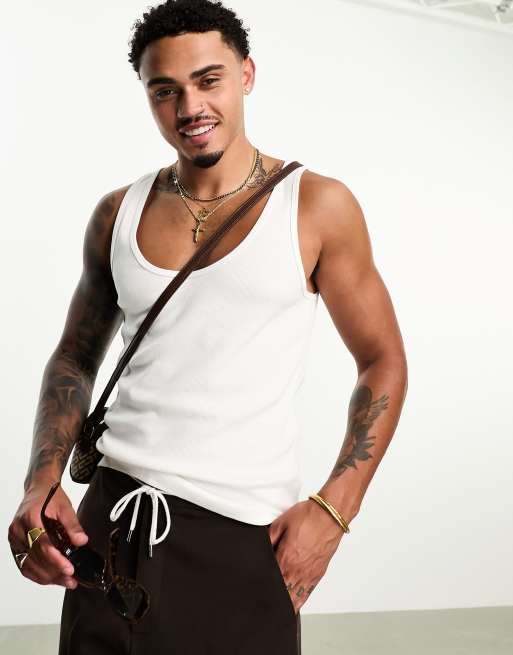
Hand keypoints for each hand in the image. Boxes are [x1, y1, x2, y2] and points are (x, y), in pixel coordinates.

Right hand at [8, 480, 88, 588]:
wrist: (38, 489)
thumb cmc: (50, 496)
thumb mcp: (65, 507)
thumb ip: (73, 525)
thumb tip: (81, 541)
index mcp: (30, 518)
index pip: (42, 545)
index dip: (56, 560)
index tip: (69, 569)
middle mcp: (18, 530)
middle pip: (35, 558)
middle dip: (54, 572)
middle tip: (71, 579)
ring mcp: (14, 539)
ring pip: (28, 565)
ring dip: (46, 577)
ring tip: (65, 581)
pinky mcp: (15, 545)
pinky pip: (24, 565)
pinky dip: (37, 574)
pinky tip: (51, 578)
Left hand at [267, 498, 344, 613]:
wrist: (329, 516)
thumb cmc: (307, 517)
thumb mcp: (280, 523)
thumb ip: (267, 539)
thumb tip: (259, 549)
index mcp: (285, 559)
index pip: (269, 580)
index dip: (260, 584)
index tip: (253, 587)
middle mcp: (297, 571)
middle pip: (280, 592)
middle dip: (271, 595)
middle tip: (261, 597)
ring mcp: (308, 575)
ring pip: (293, 598)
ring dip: (284, 602)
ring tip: (274, 607)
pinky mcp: (318, 574)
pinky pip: (306, 594)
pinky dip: (298, 602)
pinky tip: (293, 605)